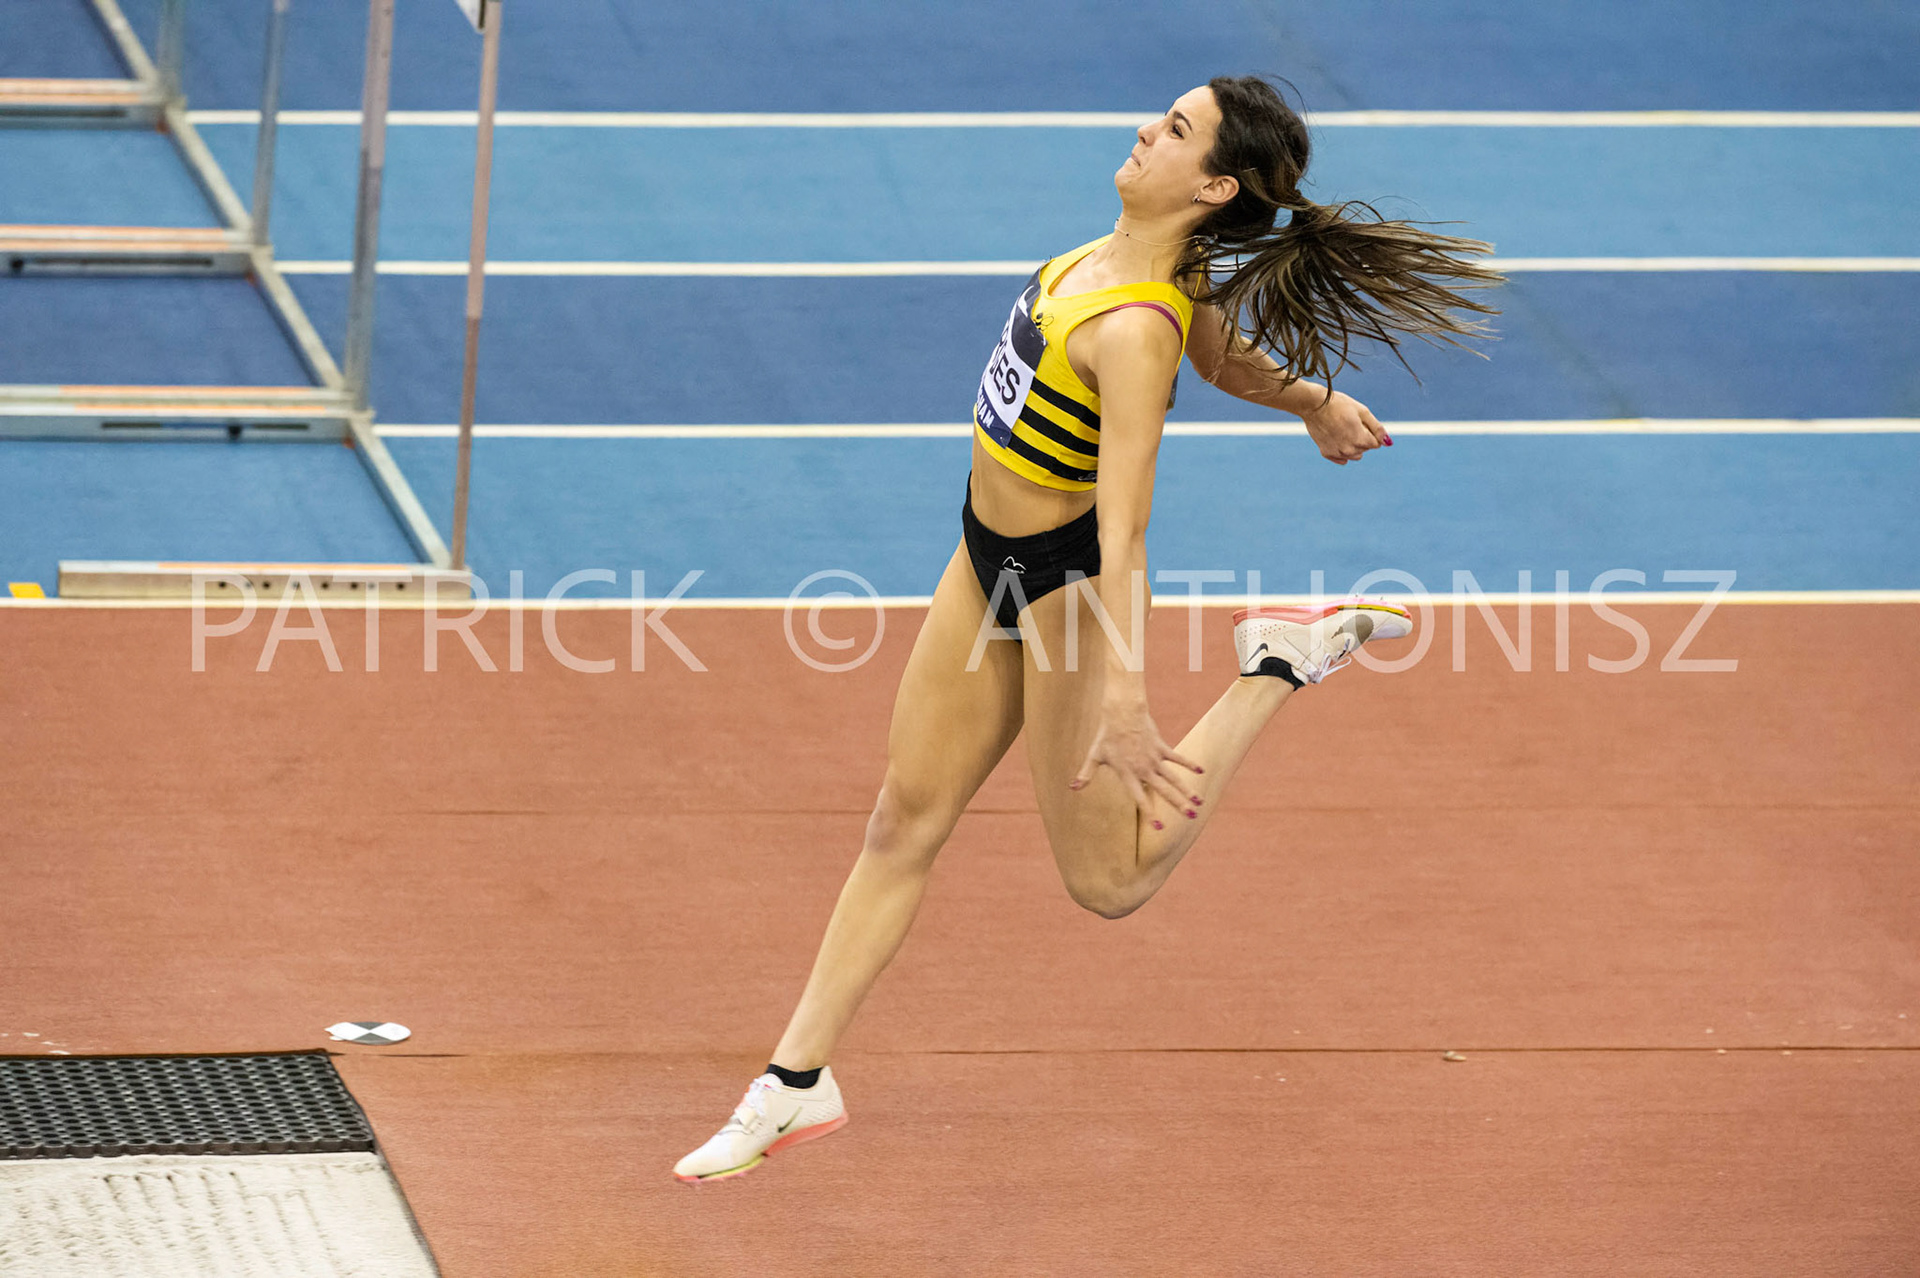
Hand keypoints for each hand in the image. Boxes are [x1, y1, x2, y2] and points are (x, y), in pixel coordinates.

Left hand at [1069, 692, 1204, 827]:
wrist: (1122, 712)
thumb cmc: (1106, 735)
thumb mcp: (1094, 756)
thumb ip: (1086, 774)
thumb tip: (1072, 788)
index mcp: (1128, 774)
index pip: (1140, 798)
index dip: (1149, 813)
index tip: (1159, 827)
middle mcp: (1143, 769)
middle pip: (1163, 790)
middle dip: (1177, 804)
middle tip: (1190, 816)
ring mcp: (1154, 758)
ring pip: (1174, 777)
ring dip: (1187, 790)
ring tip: (1199, 802)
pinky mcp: (1161, 747)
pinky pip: (1177, 758)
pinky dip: (1189, 764)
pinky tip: (1201, 771)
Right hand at [1300, 391, 1391, 464]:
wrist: (1313, 405)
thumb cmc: (1339, 404)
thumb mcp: (1362, 412)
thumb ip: (1377, 428)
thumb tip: (1388, 443)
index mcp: (1360, 440)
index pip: (1376, 443)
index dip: (1370, 431)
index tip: (1359, 421)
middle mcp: (1349, 450)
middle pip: (1365, 449)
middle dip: (1362, 438)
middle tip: (1349, 423)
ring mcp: (1337, 453)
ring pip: (1354, 455)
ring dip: (1353, 445)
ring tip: (1342, 430)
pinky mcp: (1326, 453)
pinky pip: (1342, 459)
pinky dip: (1342, 451)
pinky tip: (1337, 438)